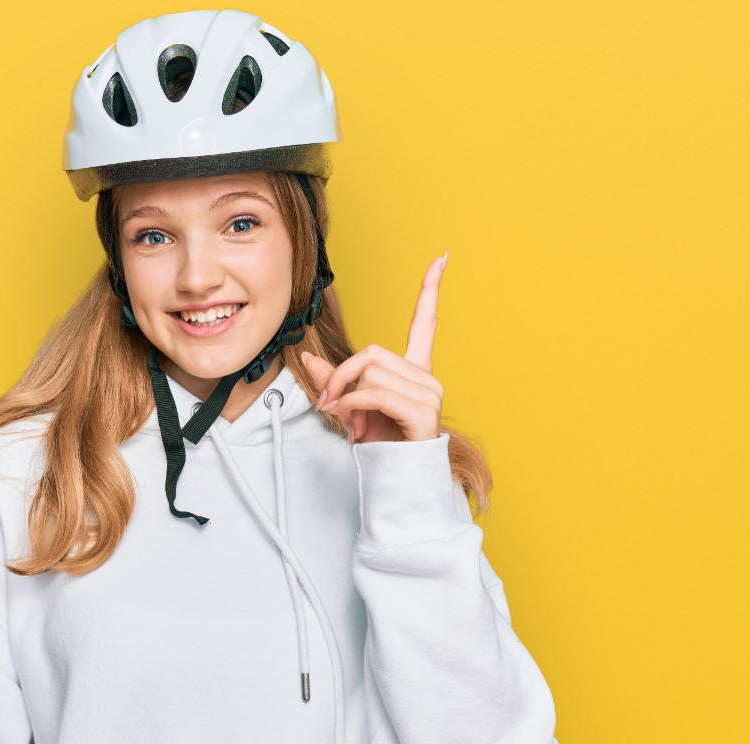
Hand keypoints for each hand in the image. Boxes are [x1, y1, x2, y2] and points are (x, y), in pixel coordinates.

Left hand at [301, 250, 447, 443]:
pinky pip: (377, 393)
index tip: (442, 257)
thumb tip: (308, 357)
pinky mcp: (424, 412)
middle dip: (342, 374)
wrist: (398, 480)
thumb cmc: (382, 444)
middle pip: (373, 352)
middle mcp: (426, 376)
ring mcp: (429, 393)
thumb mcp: (352, 406)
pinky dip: (353, 404)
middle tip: (328, 402)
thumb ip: (335, 380)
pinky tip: (350, 419)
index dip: (430, 289)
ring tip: (343, 417)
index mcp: (414, 369)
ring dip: (345, 393)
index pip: (425, 321)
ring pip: (372, 371)